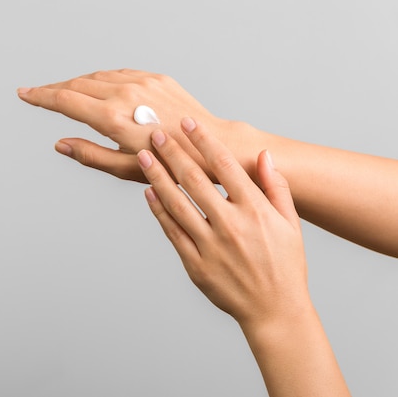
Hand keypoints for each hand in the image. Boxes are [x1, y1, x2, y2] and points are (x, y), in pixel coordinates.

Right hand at [18, 69, 233, 182]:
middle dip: (54, 89)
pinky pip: (119, 73)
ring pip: (97, 76)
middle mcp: (125, 93)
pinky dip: (101, 79)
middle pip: (77, 85)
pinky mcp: (156, 77)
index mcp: (113, 117)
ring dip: (76, 83)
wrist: (211, 146)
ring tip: (63, 92)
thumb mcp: (125, 168)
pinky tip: (96, 87)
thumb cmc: (170, 165)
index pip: (65, 100)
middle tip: (38, 94)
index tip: (24, 94)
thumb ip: (89, 154)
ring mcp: (142, 82)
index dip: (40, 97)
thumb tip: (60, 143)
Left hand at [138, 117, 308, 326]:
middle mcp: (230, 225)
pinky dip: (159, 211)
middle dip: (172, 152)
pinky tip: (148, 193)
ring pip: (177, 203)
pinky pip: (172, 232)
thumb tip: (264, 155)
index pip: (224, 165)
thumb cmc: (285, 265)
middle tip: (155, 133)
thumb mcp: (290, 224)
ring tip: (143, 157)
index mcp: (255, 210)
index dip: (204, 141)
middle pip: (194, 180)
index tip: (188, 123)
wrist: (275, 310)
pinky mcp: (195, 264)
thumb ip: (276, 187)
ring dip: (157, 177)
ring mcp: (210, 245)